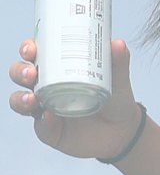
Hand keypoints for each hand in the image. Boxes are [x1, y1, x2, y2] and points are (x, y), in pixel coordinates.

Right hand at [9, 39, 141, 159]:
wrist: (123, 130)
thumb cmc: (115, 97)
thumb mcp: (118, 77)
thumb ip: (119, 61)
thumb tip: (117, 43)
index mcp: (59, 68)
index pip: (36, 54)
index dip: (28, 48)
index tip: (31, 48)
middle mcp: (47, 86)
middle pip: (21, 75)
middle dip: (20, 71)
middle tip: (32, 73)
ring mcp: (45, 109)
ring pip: (20, 101)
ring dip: (21, 98)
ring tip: (33, 98)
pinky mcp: (50, 131)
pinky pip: (40, 127)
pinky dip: (43, 122)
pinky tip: (49, 117)